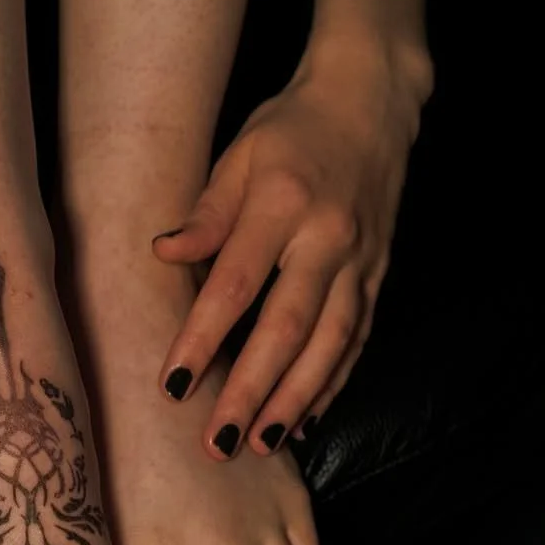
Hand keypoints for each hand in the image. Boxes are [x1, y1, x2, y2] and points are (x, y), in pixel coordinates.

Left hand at [154, 49, 427, 457]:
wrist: (372, 100)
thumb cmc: (292, 127)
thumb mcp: (239, 154)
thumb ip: (207, 212)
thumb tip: (164, 254)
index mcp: (284, 204)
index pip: (236, 284)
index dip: (203, 338)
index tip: (173, 386)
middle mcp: (329, 238)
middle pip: (287, 328)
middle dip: (252, 391)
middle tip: (219, 442)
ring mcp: (362, 260)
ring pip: (330, 344)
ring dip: (295, 399)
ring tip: (261, 444)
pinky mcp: (380, 274)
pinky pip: (357, 339)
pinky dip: (333, 382)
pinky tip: (305, 417)